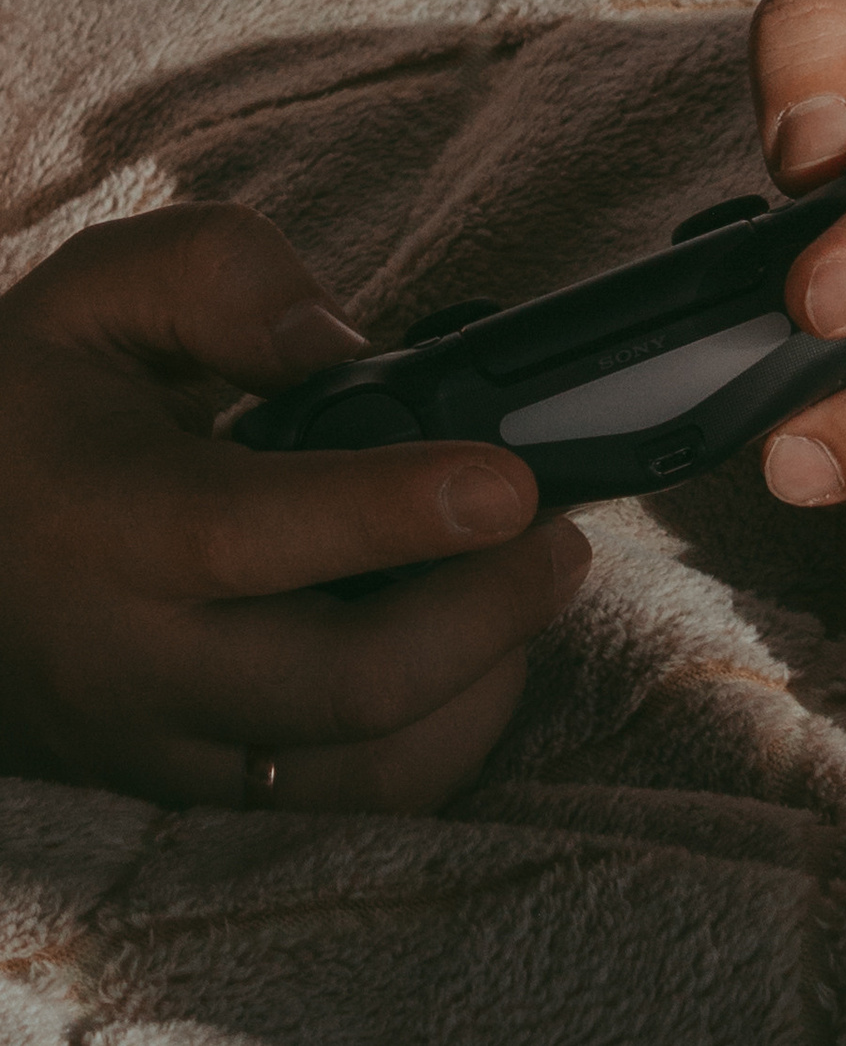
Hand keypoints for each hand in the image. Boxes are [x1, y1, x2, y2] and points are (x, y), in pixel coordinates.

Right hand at [0, 205, 588, 810]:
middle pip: (351, 685)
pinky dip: (447, 734)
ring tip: (522, 583)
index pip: (255, 533)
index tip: (510, 480)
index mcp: (102, 521)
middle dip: (492, 612)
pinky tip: (472, 649)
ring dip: (488, 679)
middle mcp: (133, 660)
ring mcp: (170, 748)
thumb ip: (215, 278)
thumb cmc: (32, 419)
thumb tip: (337, 339)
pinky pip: (358, 805)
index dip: (400, 509)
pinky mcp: (205, 799)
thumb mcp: (93, 300)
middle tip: (556, 535)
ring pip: (374, 768)